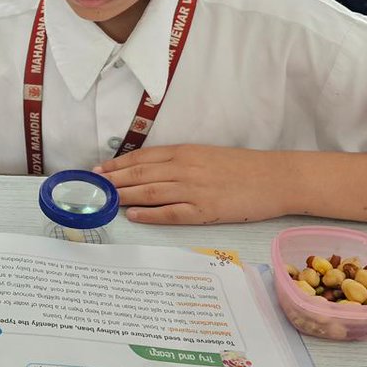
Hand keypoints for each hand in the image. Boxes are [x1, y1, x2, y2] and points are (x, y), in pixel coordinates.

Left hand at [94, 144, 289, 224]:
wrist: (275, 178)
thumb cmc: (242, 167)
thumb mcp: (206, 155)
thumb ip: (179, 161)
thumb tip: (149, 170)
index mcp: (185, 152)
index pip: (141, 158)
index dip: (116, 164)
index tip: (97, 171)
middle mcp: (185, 168)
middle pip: (139, 174)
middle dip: (112, 180)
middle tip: (91, 187)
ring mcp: (194, 190)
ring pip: (150, 192)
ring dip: (123, 196)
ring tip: (104, 200)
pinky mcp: (205, 210)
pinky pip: (171, 213)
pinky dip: (149, 214)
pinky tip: (133, 215)